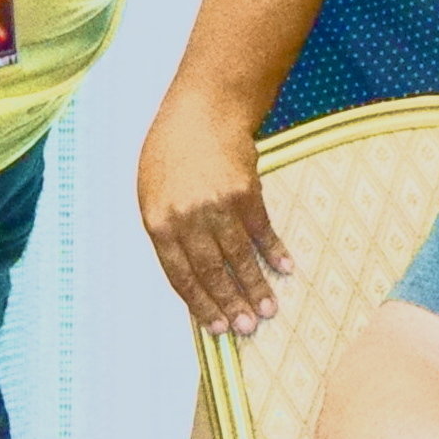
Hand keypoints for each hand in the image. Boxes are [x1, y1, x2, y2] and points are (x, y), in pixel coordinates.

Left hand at [136, 96, 288, 336]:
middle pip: (212, 272)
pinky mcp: (245, 191)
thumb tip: (191, 273)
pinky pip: (261, 229)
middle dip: (232, 303)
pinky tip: (286, 268)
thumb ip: (168, 231)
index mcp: (158, 221)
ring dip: (256, 286)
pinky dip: (274, 251)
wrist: (202, 109)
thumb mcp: (152, 192)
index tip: (218, 328)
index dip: (201, 305)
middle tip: (249, 328)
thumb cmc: (172, 152)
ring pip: (238, 256)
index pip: (180, 276)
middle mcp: (187, 217)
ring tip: (270, 310)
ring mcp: (217, 204)